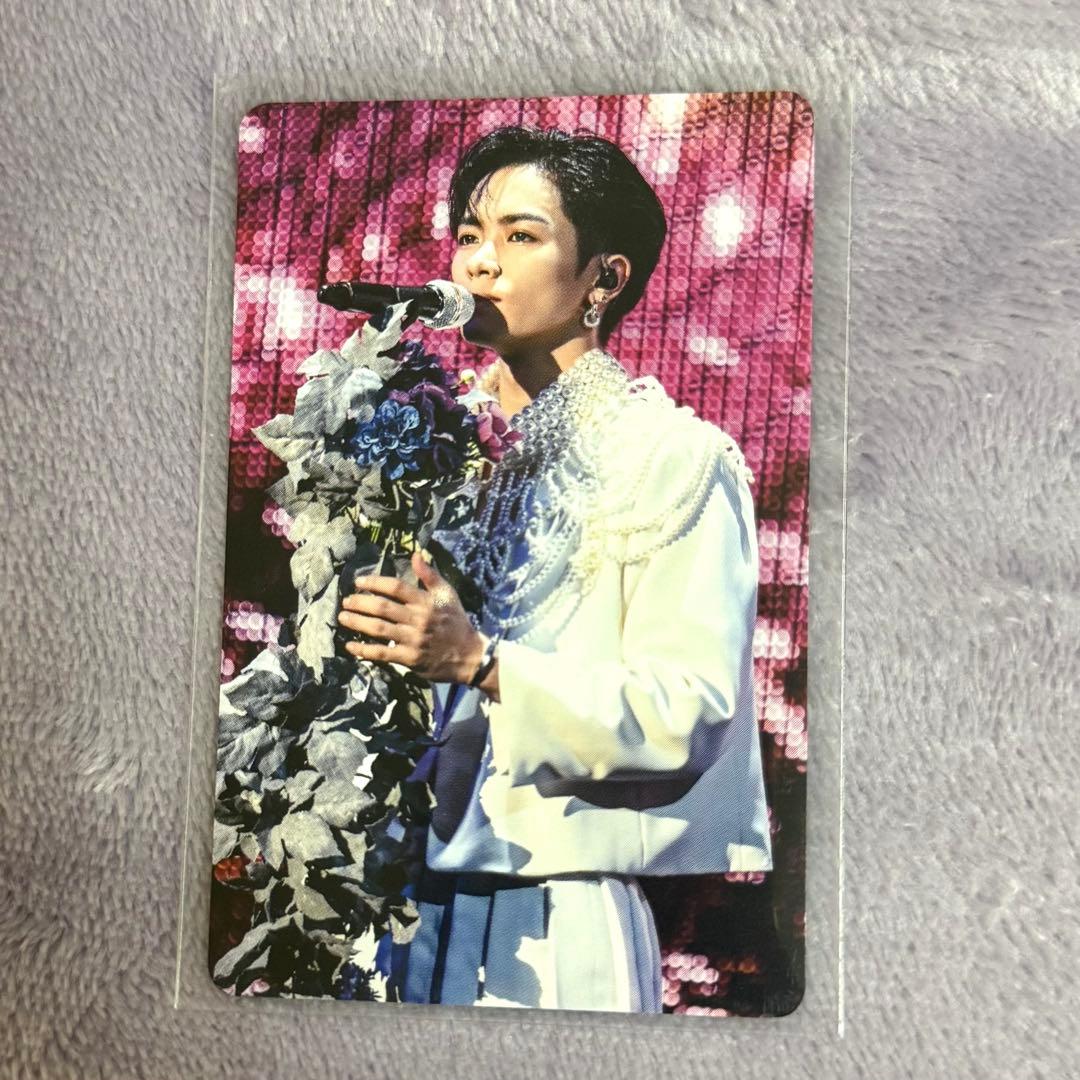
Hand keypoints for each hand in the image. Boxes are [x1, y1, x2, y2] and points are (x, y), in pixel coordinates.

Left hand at [338, 550, 485, 684]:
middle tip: (346, 600)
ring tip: (343, 617)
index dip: (375, 582)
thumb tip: (416, 554)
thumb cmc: (456, 622)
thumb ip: (430, 575)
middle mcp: (418, 619)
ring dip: (357, 622)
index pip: (396, 587)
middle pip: (382, 607)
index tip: (359, 582)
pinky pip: (382, 653)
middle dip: (360, 602)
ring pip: (378, 629)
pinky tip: (350, 646)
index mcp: (426, 602)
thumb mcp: (447, 594)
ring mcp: (412, 640)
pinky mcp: (409, 659)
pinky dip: (363, 650)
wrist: (469, 655)